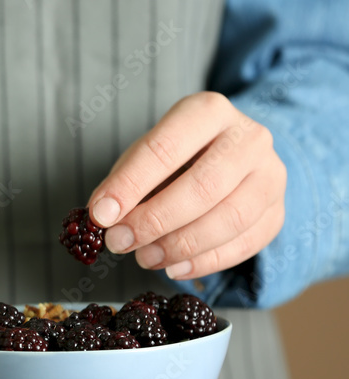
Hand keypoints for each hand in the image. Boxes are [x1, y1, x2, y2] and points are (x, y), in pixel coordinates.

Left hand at [87, 91, 285, 279]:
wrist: (230, 157)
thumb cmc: (177, 156)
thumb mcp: (145, 155)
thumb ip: (124, 182)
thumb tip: (103, 218)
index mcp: (208, 111)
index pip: (165, 148)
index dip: (130, 185)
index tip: (101, 215)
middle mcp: (249, 138)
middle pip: (203, 187)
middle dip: (155, 221)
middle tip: (120, 242)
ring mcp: (271, 175)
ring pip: (229, 219)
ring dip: (179, 246)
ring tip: (145, 258)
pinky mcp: (278, 211)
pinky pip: (244, 245)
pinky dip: (204, 263)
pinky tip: (174, 267)